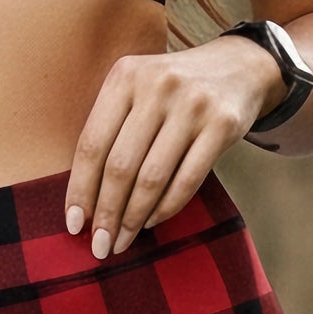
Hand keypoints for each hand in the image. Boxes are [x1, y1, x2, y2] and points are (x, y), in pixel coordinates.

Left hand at [64, 38, 284, 257]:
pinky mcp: (222, 124)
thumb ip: (111, 130)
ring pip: (151, 178)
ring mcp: (192, 104)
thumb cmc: (173, 93)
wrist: (239, 66)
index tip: (73, 225)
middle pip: (120, 166)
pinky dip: (165, 208)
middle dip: (106, 214)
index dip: (80, 190)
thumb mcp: (137, 92)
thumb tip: (84, 201)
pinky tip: (151, 222)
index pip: (92, 144)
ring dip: (133, 218)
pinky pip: (186, 181)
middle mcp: (157, 85)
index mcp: (125, 76)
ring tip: (122, 242)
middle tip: (100, 247)